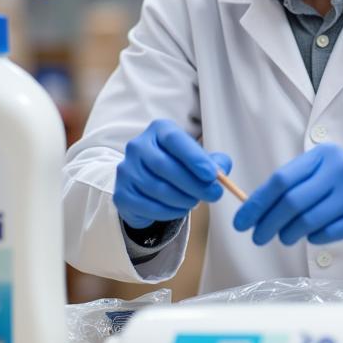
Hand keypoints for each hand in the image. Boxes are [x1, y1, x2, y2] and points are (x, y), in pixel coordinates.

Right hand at [114, 119, 230, 229]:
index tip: (212, 175)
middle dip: (194, 183)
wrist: (148, 187)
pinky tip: (179, 209)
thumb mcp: (198, 160)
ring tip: (195, 201)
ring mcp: (126, 170)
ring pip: (157, 188)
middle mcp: (138, 146)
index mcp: (158, 131)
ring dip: (183, 199)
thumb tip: (221, 172)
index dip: (194, 158)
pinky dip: (169, 211)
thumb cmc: (178, 167)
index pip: (174, 140)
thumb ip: (214, 163)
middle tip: (214, 194)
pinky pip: (148, 206)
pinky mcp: (122, 193)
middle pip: (165, 166)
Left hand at [232, 143, 342, 245]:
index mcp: (323, 154)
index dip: (257, 203)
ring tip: (284, 237)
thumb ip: (292, 184)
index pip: (281, 180)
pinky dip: (313, 238)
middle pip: (292, 202)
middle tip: (257, 237)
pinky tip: (310, 236)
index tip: (241, 222)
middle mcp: (341, 169)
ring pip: (309, 220)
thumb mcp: (321, 171)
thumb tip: (251, 209)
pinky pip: (329, 233)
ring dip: (289, 234)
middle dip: (268, 223)